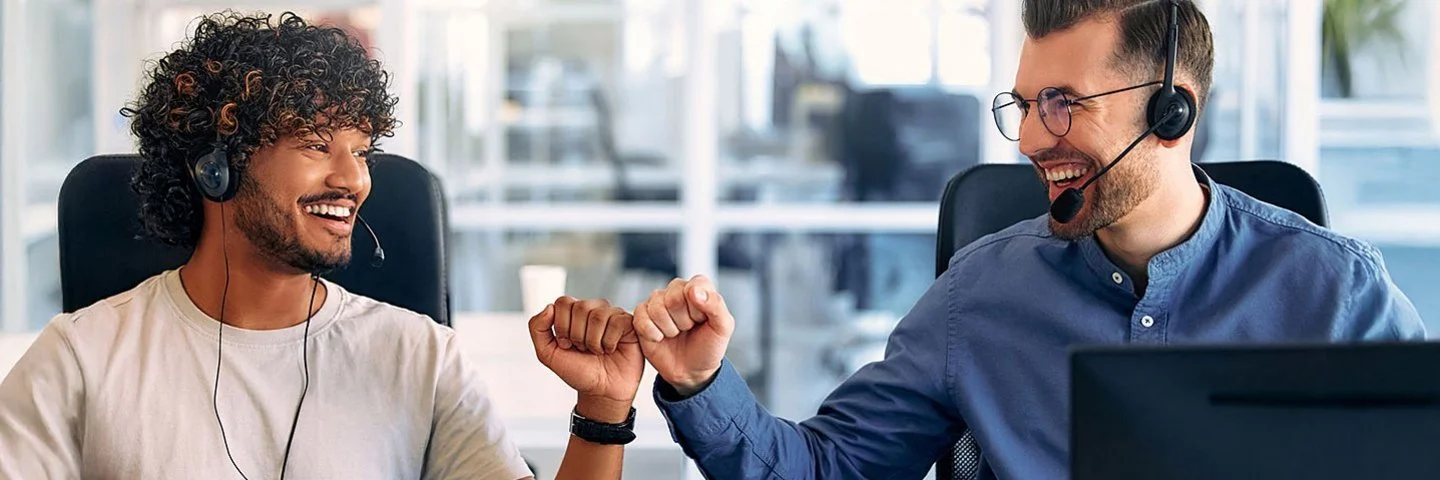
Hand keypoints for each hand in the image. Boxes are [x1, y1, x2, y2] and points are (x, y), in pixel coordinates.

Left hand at [529, 297, 643, 421]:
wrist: (601, 391)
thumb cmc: (579, 371)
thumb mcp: (548, 354)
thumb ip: (537, 329)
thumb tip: (549, 307)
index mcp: (573, 313)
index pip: (563, 302)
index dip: (562, 326)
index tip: (567, 345)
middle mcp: (594, 309)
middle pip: (580, 307)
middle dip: (578, 336)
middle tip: (584, 350)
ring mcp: (612, 315)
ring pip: (598, 315)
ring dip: (594, 341)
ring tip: (597, 351)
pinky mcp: (629, 323)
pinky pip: (616, 322)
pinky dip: (609, 342)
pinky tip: (611, 349)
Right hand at [633, 276, 734, 396]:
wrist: (690, 371)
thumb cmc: (708, 346)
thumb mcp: (723, 328)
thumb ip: (716, 304)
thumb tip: (694, 290)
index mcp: (698, 287)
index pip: (693, 286)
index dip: (697, 308)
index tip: (702, 319)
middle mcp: (676, 291)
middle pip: (672, 298)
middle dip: (682, 320)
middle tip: (688, 328)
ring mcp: (657, 303)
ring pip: (656, 308)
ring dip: (668, 329)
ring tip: (676, 333)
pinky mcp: (641, 316)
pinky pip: (640, 318)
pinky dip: (652, 333)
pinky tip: (660, 338)